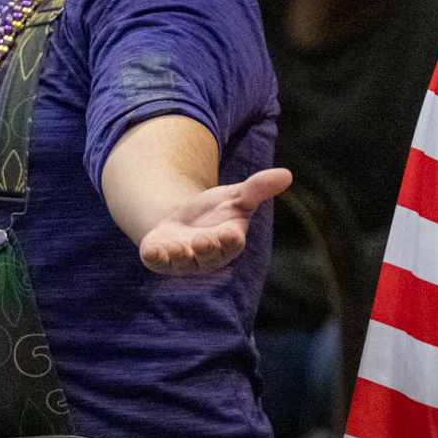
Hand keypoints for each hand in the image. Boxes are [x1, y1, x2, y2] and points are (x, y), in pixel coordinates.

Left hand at [136, 166, 291, 275]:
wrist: (180, 219)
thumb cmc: (214, 211)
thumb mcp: (236, 196)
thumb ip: (258, 188)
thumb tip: (287, 174)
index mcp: (228, 241)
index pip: (232, 244)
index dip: (230, 240)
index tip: (229, 233)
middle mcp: (207, 255)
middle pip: (209, 256)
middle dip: (206, 250)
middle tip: (204, 241)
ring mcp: (183, 259)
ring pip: (183, 262)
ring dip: (180, 256)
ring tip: (178, 247)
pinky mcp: (161, 258)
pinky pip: (158, 261)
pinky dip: (155, 258)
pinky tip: (150, 250)